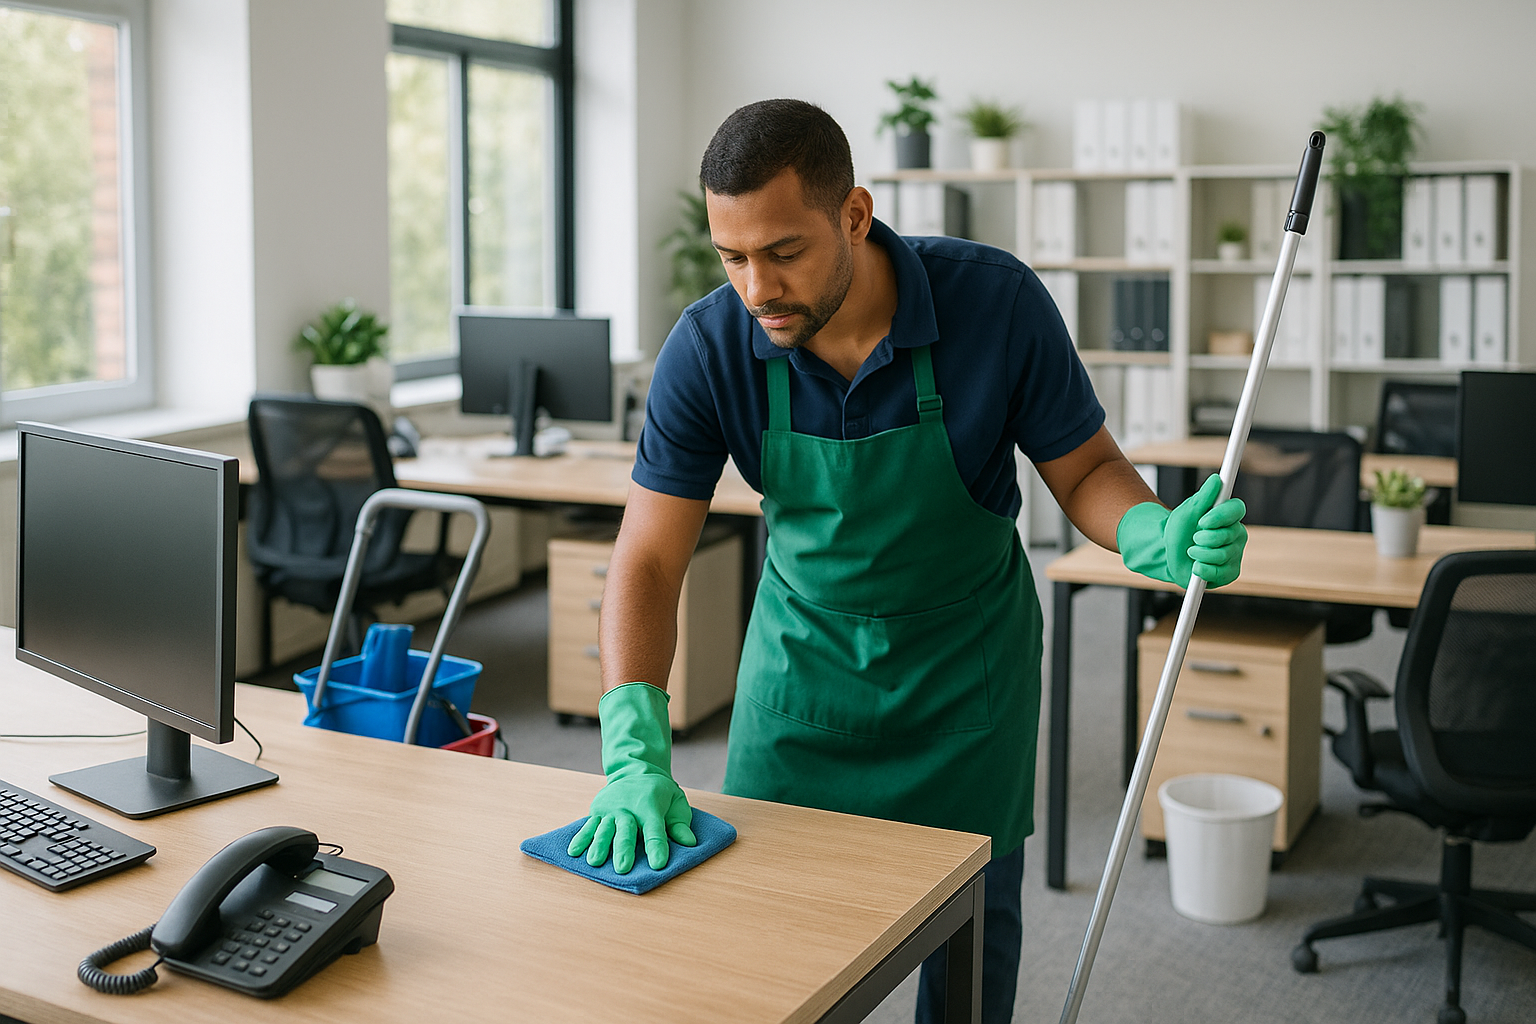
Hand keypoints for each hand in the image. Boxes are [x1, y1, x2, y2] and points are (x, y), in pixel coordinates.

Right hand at [565, 682, 697, 873]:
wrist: (635, 769)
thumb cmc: (659, 793)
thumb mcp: (676, 802)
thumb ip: (680, 824)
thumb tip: (690, 842)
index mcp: (650, 808)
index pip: (655, 831)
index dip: (657, 847)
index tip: (658, 864)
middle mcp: (628, 810)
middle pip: (626, 832)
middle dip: (624, 850)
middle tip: (623, 867)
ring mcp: (610, 811)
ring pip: (604, 830)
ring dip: (599, 846)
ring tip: (595, 862)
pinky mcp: (597, 811)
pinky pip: (588, 826)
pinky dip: (580, 839)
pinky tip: (573, 852)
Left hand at [1165, 474, 1246, 587]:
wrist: (1168, 554)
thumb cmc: (1180, 530)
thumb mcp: (1187, 511)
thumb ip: (1203, 496)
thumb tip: (1216, 479)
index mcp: (1229, 515)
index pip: (1237, 509)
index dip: (1221, 515)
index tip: (1203, 520)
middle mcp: (1237, 534)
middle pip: (1227, 535)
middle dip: (1203, 538)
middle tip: (1194, 538)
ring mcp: (1235, 554)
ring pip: (1221, 555)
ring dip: (1199, 553)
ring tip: (1192, 551)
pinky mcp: (1230, 572)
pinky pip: (1219, 573)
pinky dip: (1202, 570)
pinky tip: (1196, 566)